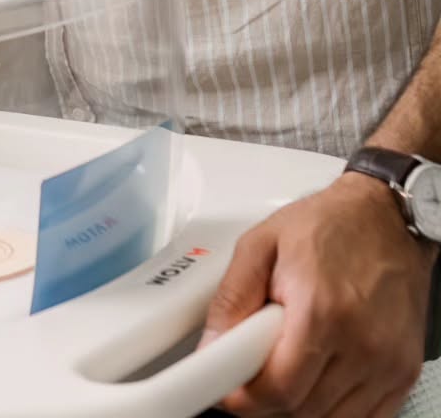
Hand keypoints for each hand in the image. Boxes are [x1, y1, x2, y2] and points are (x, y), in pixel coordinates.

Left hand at [202, 172, 432, 415]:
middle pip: (302, 408)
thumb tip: (212, 343)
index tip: (226, 392)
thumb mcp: (260, 245)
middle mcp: (361, 344)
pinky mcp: (403, 372)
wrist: (384, 218)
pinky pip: (365, 416)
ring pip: (331, 417)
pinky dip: (333, 406)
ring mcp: (388, 363)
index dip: (244, 398)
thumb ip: (231, 297)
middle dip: (265, 396)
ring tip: (284, 359)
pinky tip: (316, 375)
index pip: (279, 388)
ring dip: (298, 401)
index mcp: (321, 311)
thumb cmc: (328, 224)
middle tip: (248, 368)